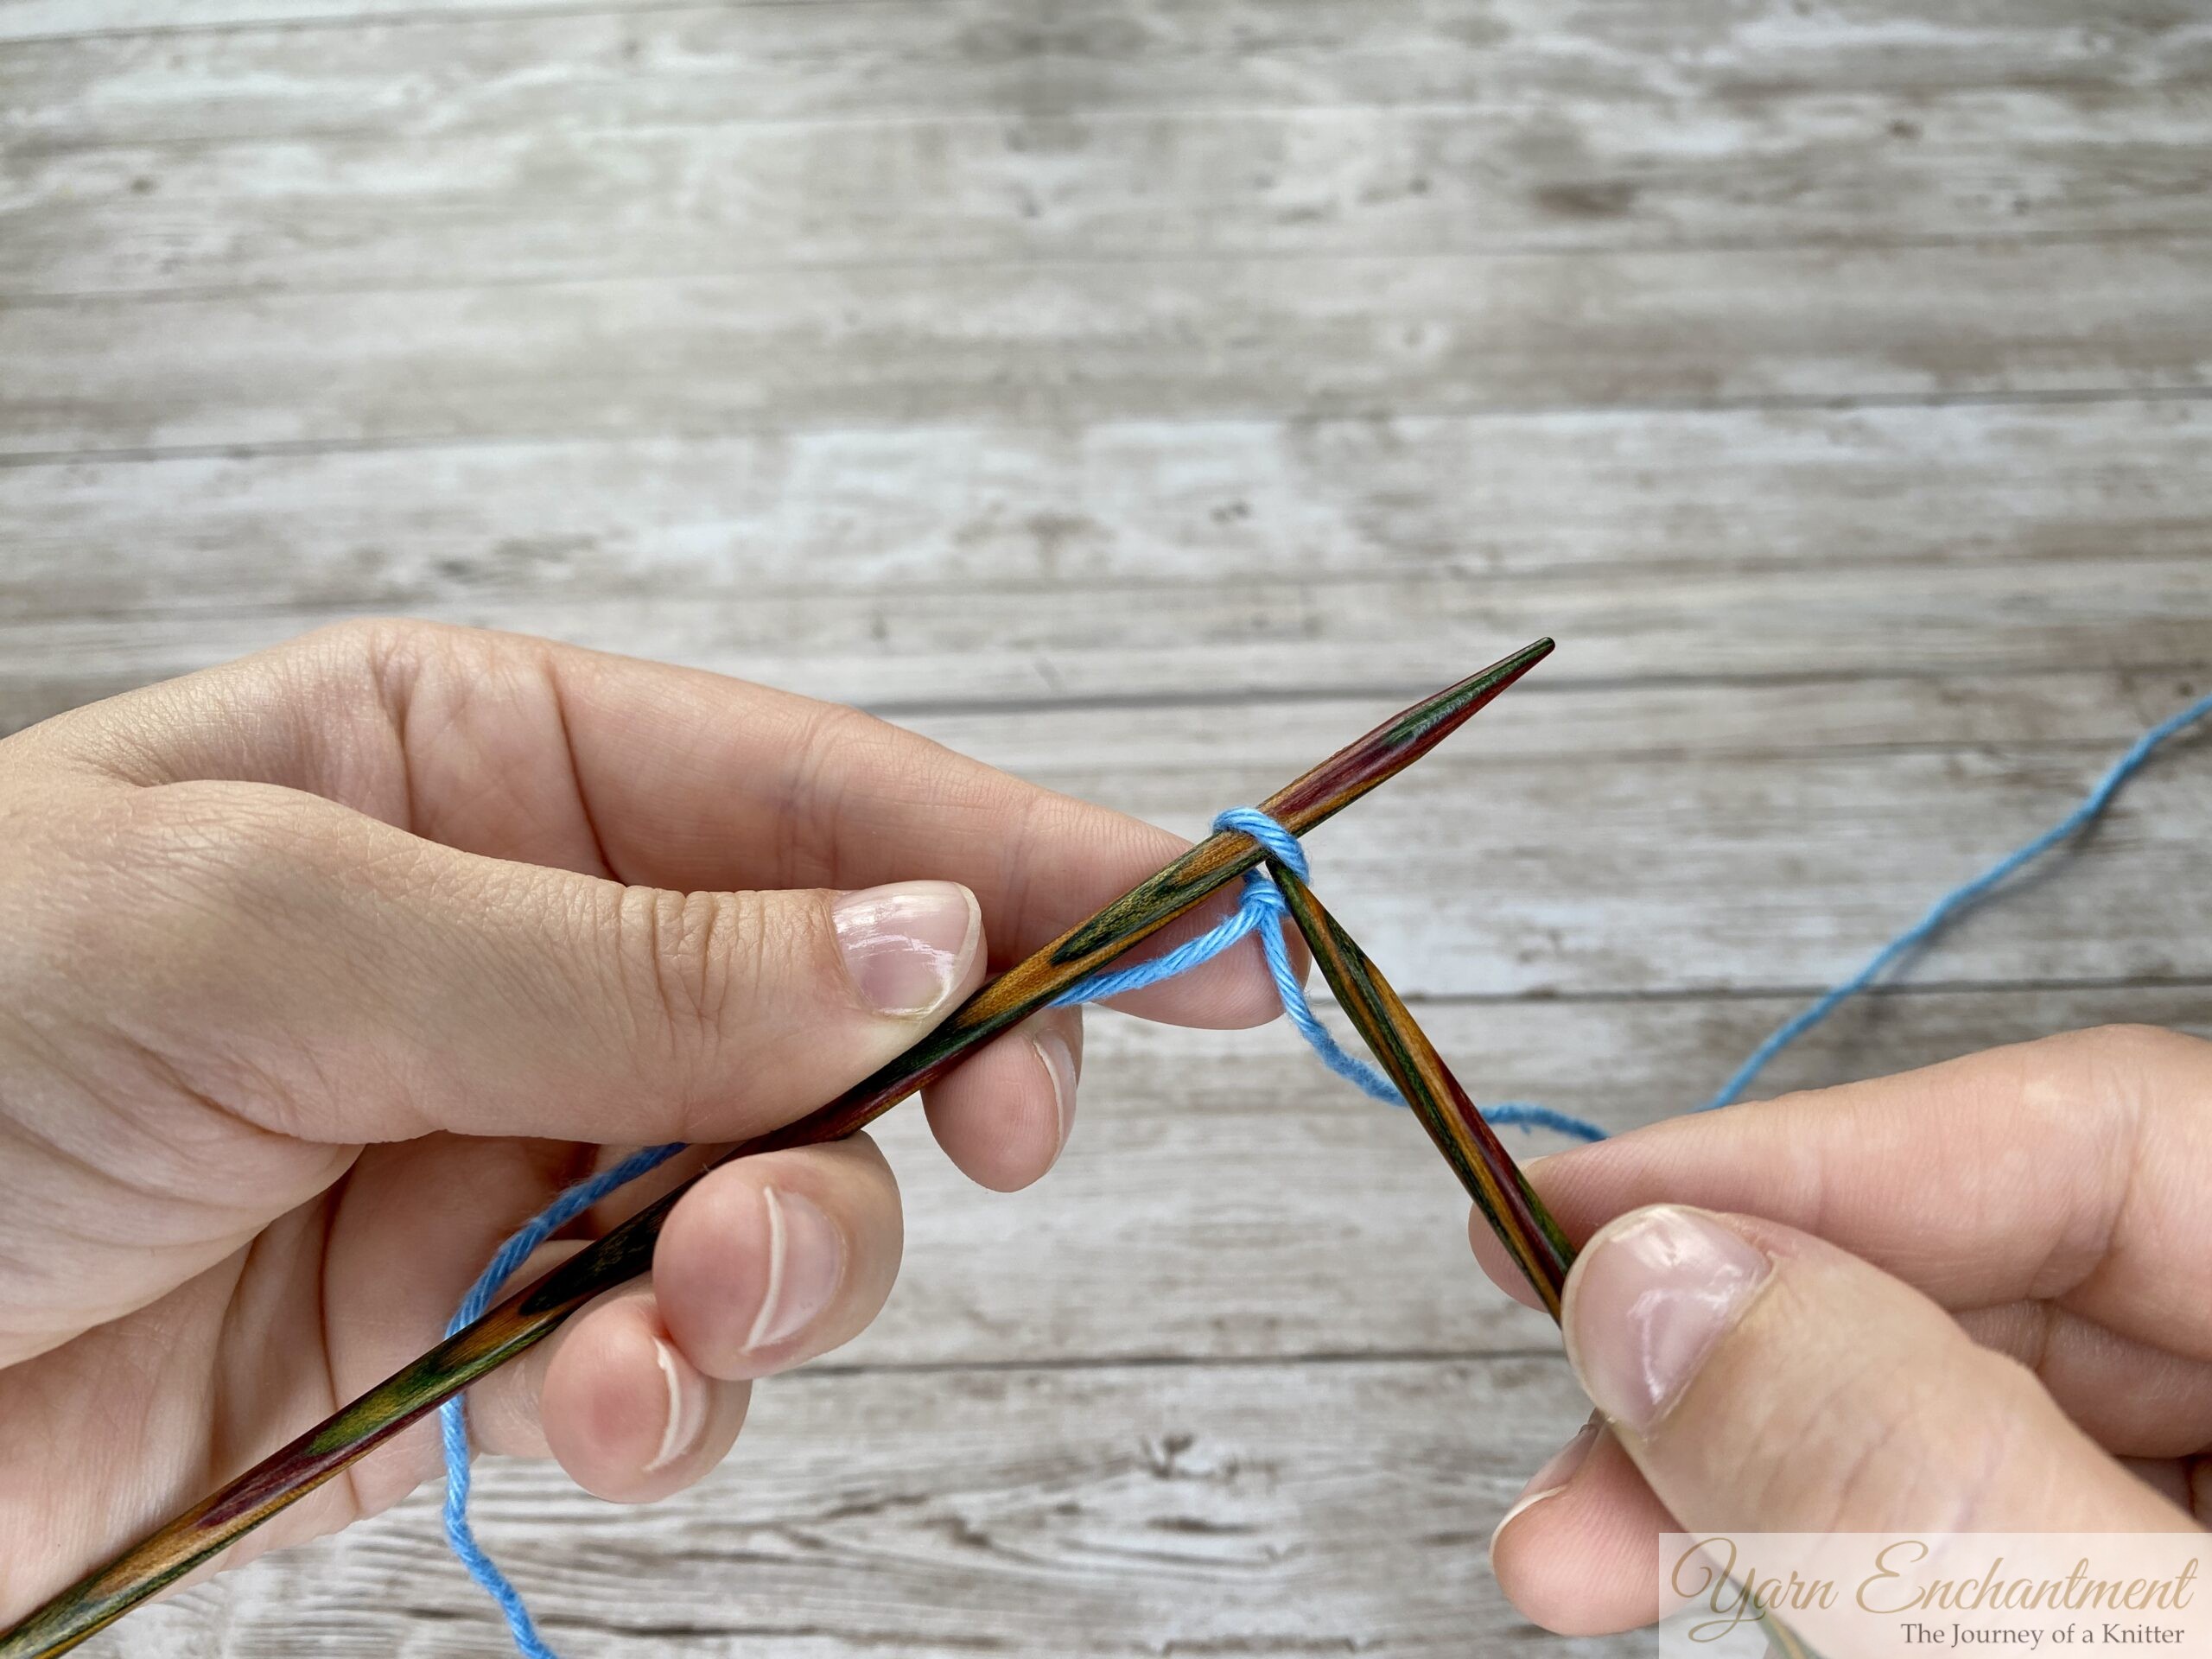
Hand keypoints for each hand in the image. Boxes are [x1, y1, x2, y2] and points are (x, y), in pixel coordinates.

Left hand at [0, 621, 1282, 1617]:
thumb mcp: (281, 927)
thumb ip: (627, 956)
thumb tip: (925, 940)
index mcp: (481, 768)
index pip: (818, 795)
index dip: (1032, 856)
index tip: (1221, 917)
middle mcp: (524, 949)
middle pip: (842, 1011)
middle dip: (919, 1091)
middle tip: (989, 1142)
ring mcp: (507, 1152)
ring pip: (777, 1204)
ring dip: (784, 1268)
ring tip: (684, 1308)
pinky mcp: (466, 1344)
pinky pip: (661, 1368)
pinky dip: (667, 1401)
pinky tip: (586, 1414)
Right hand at [1474, 1024, 2211, 1634]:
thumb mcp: (2120, 1650)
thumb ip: (1922, 1470)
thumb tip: (1662, 1286)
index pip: (2095, 1132)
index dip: (1809, 1157)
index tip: (1580, 1206)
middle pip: (2005, 1281)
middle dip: (1751, 1354)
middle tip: (1565, 1425)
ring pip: (1969, 1411)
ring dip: (1757, 1471)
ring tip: (1584, 1552)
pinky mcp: (2161, 1586)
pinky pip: (1987, 1521)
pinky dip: (1838, 1550)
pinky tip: (1733, 1581)